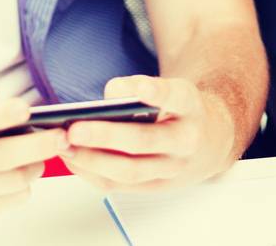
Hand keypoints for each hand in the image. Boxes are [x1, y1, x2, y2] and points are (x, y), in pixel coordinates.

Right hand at [0, 60, 64, 219]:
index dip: (4, 114)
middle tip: (61, 137)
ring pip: (8, 182)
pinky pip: (5, 202)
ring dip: (35, 167)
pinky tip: (23, 173)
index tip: (28, 110)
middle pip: (0, 156)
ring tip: (42, 155)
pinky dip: (22, 188)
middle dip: (38, 146)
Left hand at [61, 75, 234, 192]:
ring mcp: (172, 169)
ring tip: (65, 147)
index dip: (157, 93)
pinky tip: (74, 160)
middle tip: (74, 130)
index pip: (176, 98)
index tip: (140, 88)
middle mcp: (185, 140)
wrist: (210, 143)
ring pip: (130, 170)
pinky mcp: (157, 187)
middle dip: (106, 136)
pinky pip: (122, 186)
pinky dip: (94, 174)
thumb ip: (139, 87)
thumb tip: (108, 98)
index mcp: (189, 107)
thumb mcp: (169, 89)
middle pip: (144, 141)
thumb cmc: (178, 111)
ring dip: (93, 161)